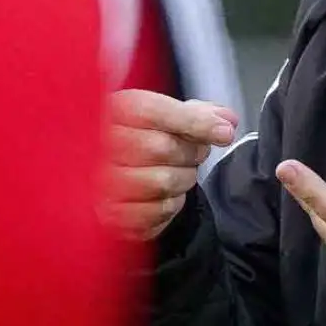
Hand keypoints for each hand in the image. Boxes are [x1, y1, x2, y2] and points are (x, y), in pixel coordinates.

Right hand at [102, 91, 238, 239]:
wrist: (107, 172)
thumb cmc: (140, 139)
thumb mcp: (164, 116)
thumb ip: (196, 113)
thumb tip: (227, 120)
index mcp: (112, 110)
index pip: (154, 111)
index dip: (195, 122)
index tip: (224, 132)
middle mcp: (98, 144)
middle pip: (161, 147)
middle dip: (191, 153)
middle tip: (195, 154)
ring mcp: (100, 182)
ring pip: (162, 181)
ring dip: (183, 179)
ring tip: (178, 172)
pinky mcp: (109, 215)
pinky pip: (157, 212)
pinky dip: (172, 204)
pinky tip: (165, 194)